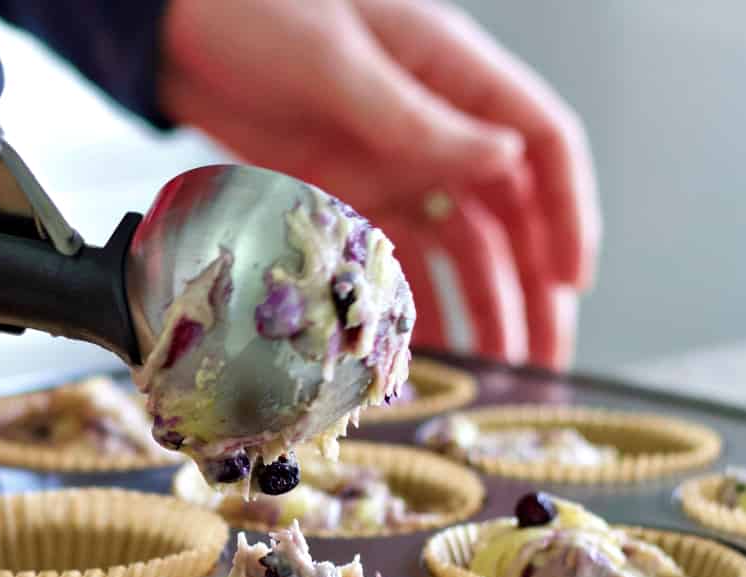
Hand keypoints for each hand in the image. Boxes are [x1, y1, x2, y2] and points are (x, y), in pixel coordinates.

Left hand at [161, 0, 598, 367]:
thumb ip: (417, 117)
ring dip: (482, 311)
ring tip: (497, 371)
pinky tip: (424, 349)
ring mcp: (394, 169)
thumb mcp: (338, 58)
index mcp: (452, 74)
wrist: (173, 31)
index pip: (542, 145)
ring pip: (458, 251)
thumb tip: (507, 158)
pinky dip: (412, 306)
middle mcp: (436, 128)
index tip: (572, 282)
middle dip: (533, 291)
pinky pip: (395, 264)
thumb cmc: (252, 9)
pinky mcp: (350, 201)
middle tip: (544, 360)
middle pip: (509, 218)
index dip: (568, 215)